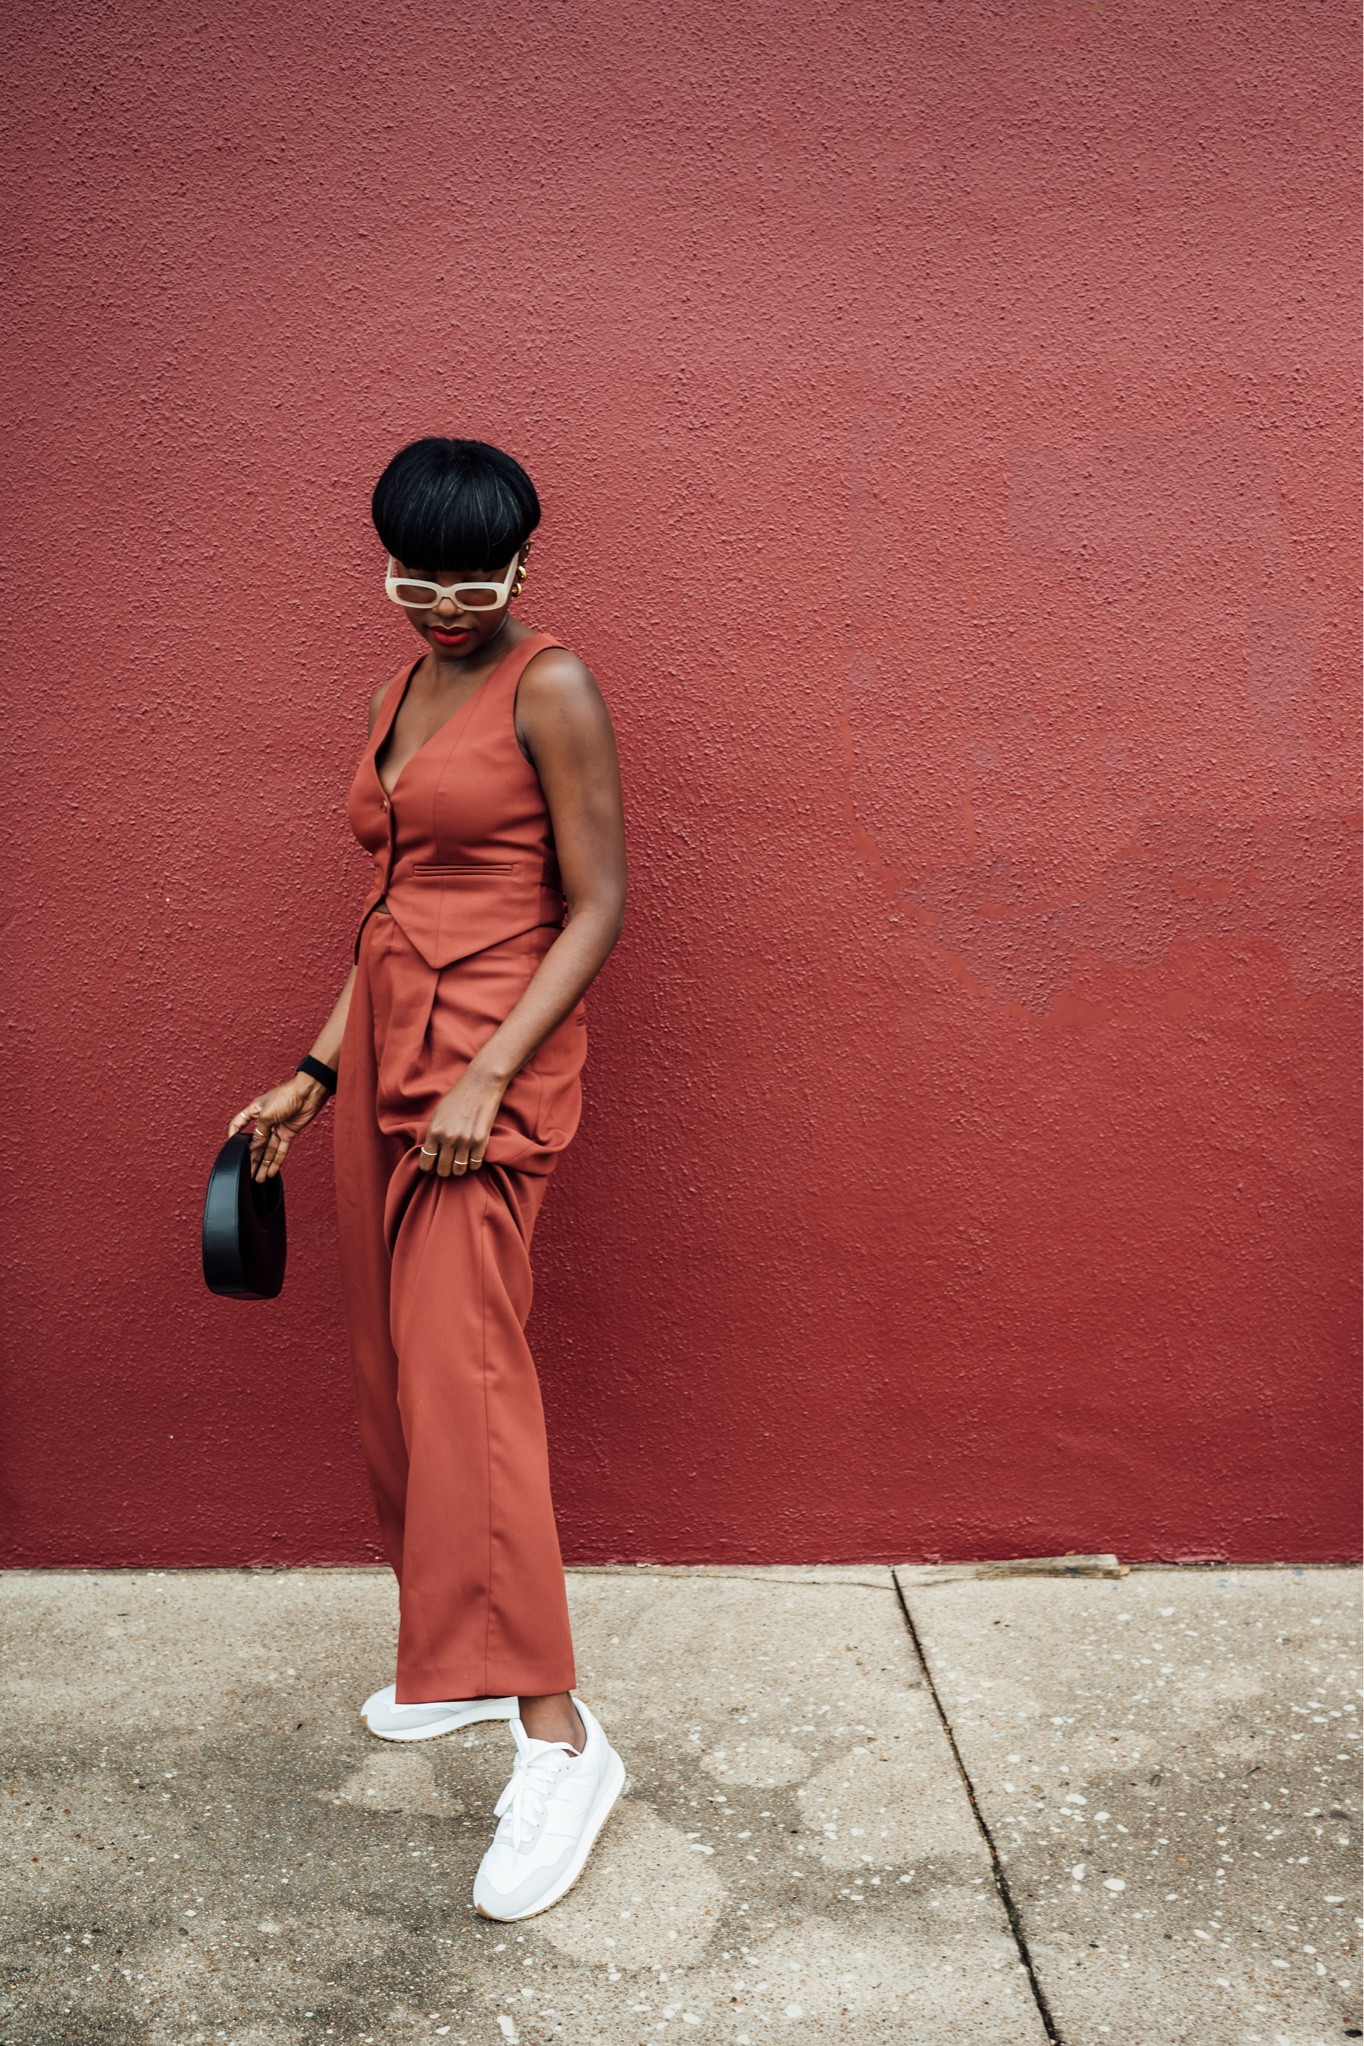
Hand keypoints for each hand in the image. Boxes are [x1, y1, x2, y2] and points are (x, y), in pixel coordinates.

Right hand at [228, 1072, 328, 1181]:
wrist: (309, 1093)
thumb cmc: (286, 1095)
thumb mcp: (266, 1115)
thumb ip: (259, 1134)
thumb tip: (254, 1148)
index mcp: (254, 1111)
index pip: (238, 1125)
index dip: (234, 1136)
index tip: (232, 1149)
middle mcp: (264, 1120)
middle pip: (255, 1143)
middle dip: (252, 1158)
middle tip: (248, 1172)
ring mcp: (276, 1128)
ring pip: (268, 1150)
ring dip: (264, 1164)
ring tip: (258, 1178)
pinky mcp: (288, 1133)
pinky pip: (281, 1150)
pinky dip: (277, 1161)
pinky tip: (271, 1172)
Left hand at [417, 1062, 506, 1177]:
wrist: (480, 1085)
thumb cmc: (457, 1098)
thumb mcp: (438, 1114)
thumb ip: (433, 1134)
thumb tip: (430, 1153)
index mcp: (434, 1131)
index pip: (427, 1162)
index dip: (428, 1168)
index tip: (431, 1167)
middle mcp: (449, 1138)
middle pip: (443, 1170)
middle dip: (443, 1170)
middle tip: (446, 1164)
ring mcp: (466, 1141)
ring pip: (459, 1170)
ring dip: (458, 1168)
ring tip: (459, 1161)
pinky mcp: (481, 1141)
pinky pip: (475, 1164)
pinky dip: (472, 1164)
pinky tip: (470, 1157)